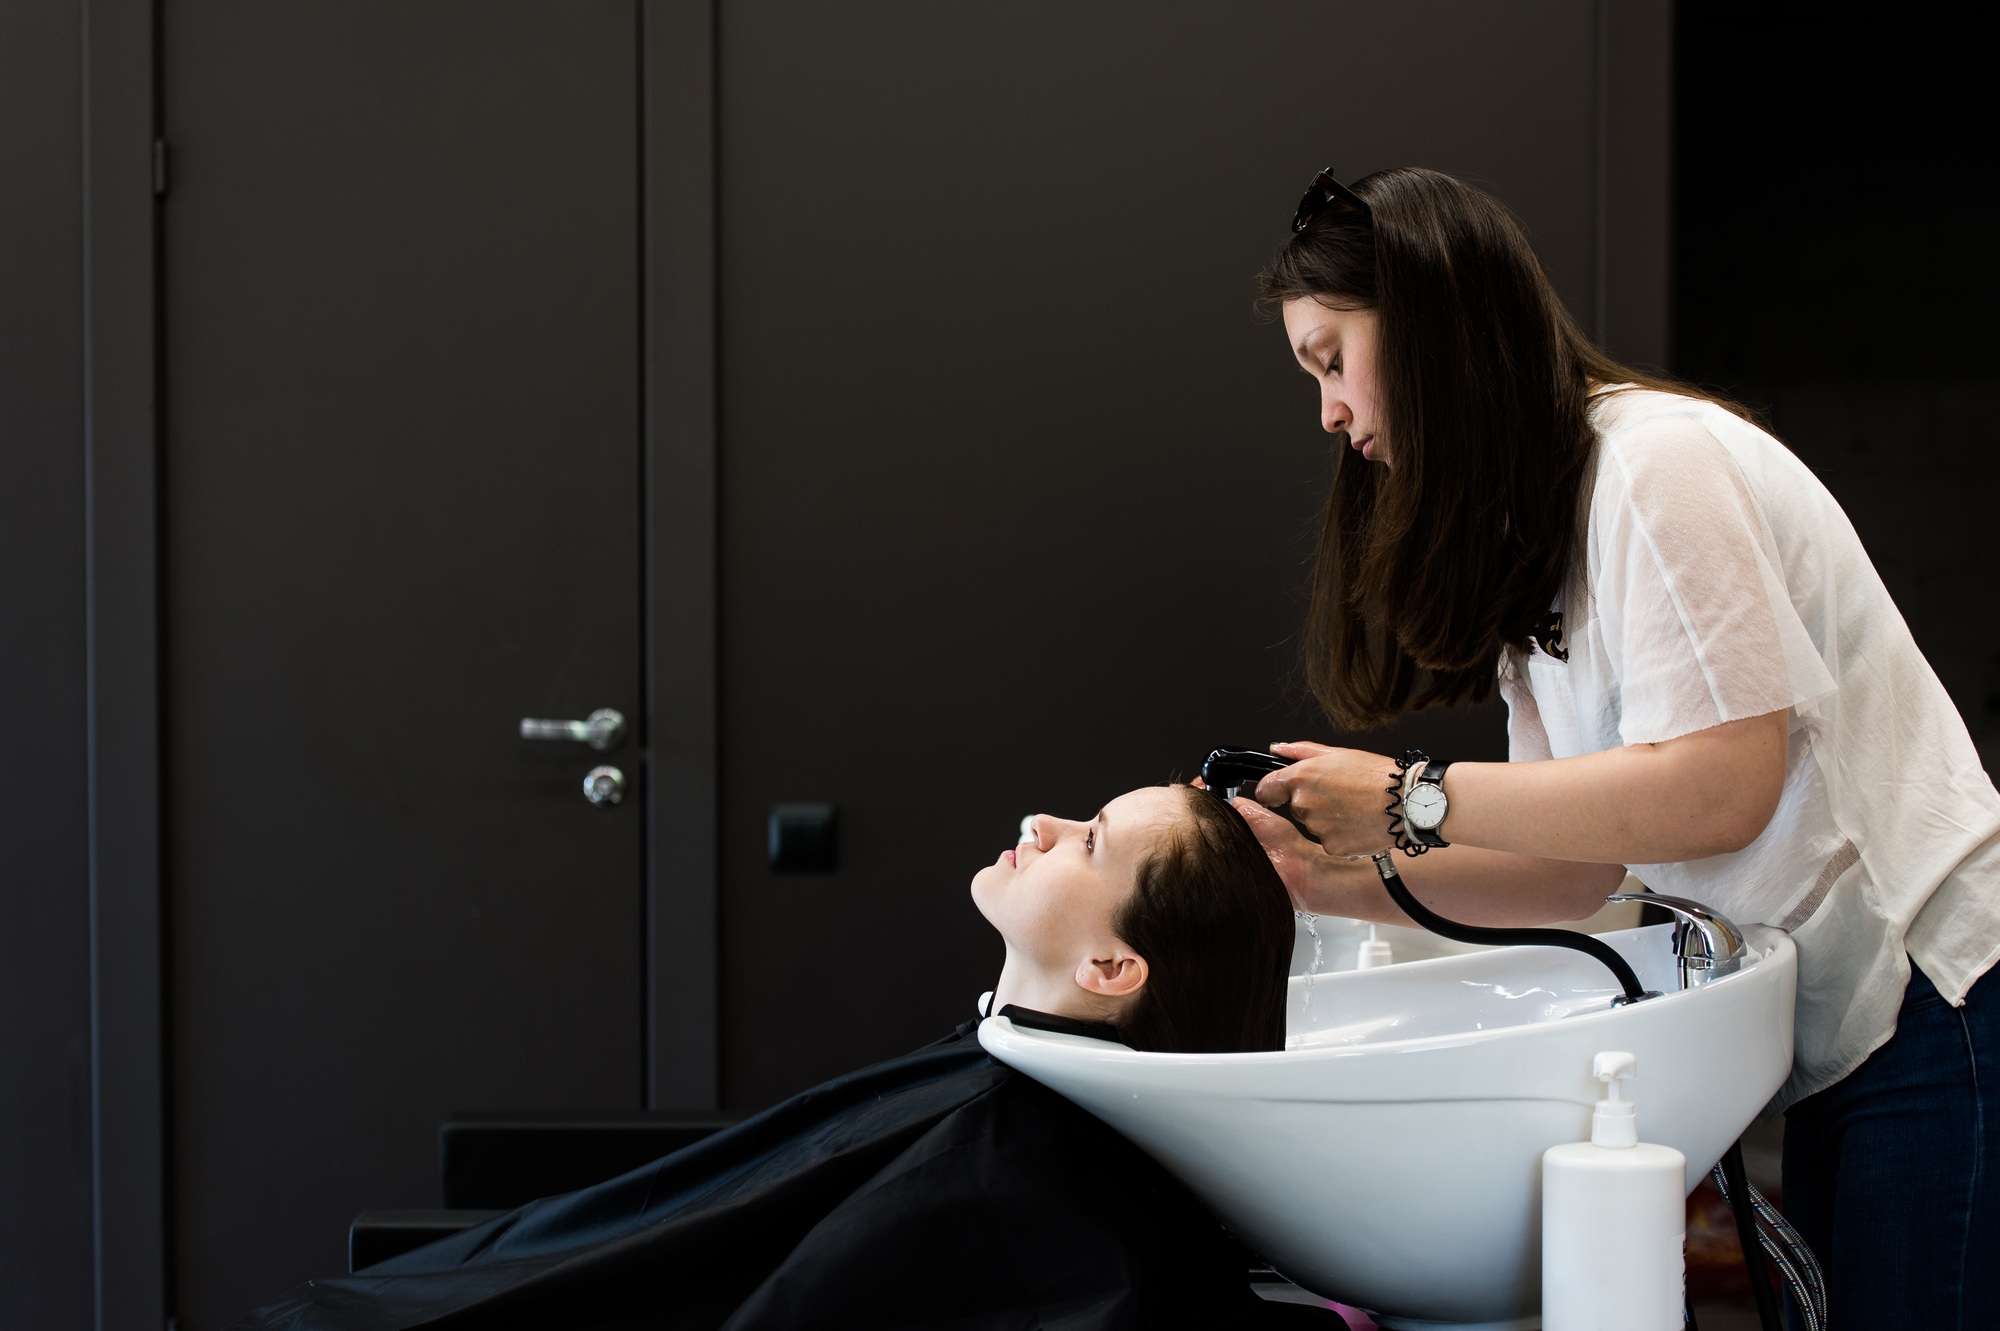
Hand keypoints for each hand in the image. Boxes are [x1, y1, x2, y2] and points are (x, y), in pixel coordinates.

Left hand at [1251, 740, 1402, 857]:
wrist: (1406, 801)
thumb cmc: (1376, 775)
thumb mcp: (1338, 754)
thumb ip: (1301, 752)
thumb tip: (1277, 749)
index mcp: (1302, 777)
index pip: (1266, 789)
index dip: (1271, 792)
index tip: (1276, 794)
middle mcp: (1304, 803)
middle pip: (1295, 807)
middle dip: (1310, 802)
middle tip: (1340, 794)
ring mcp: (1317, 828)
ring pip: (1313, 825)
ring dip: (1327, 819)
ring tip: (1354, 807)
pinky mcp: (1332, 847)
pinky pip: (1329, 841)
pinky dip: (1341, 835)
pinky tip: (1359, 823)